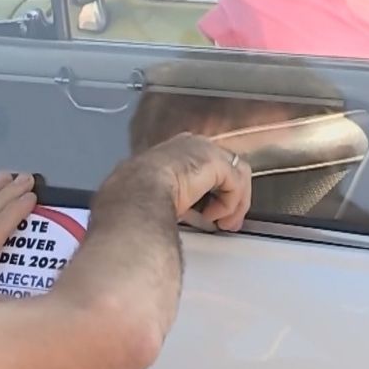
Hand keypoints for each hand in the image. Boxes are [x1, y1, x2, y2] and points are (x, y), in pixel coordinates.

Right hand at [136, 132, 252, 231]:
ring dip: (233, 203)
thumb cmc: (133, 198)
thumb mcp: (153, 195)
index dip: (210, 191)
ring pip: (235, 176)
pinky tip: (215, 217)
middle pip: (224, 169)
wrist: (135, 195)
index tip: (210, 213)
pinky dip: (229, 204)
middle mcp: (190, 144)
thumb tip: (177, 214)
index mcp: (171, 150)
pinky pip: (235, 184)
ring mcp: (204, 149)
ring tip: (225, 223)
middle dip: (229, 197)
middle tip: (227, 222)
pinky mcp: (215, 161)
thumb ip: (172, 198)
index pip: (202, 168)